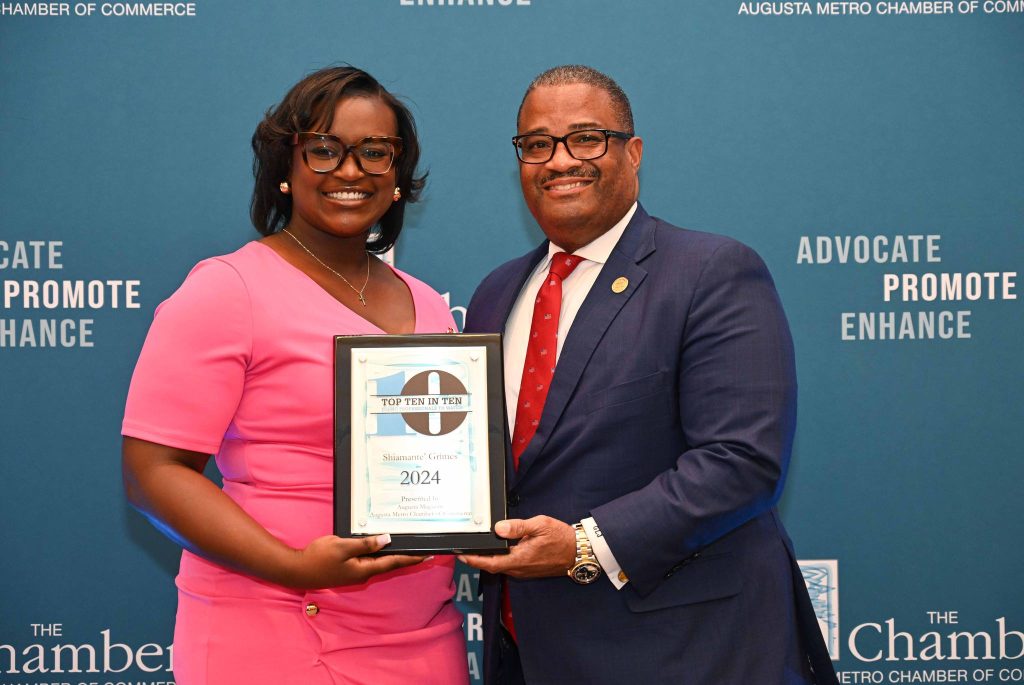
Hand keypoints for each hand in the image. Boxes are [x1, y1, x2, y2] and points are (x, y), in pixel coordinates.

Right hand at [284, 534, 426, 588]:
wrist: (297, 570)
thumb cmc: (318, 558)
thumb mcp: (342, 547)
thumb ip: (365, 544)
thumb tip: (387, 540)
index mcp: (365, 569)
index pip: (394, 562)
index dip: (412, 558)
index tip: (429, 555)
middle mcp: (363, 572)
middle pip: (391, 563)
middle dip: (408, 557)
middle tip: (425, 550)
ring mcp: (356, 571)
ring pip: (381, 561)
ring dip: (395, 554)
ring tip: (410, 547)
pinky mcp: (349, 567)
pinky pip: (370, 559)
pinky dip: (381, 553)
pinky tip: (384, 546)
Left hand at [459, 516, 575, 578]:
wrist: (578, 552)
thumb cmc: (561, 538)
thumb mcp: (540, 525)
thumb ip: (518, 527)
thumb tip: (499, 528)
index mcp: (520, 558)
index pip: (490, 562)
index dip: (474, 560)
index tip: (461, 555)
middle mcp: (519, 569)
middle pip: (492, 565)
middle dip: (477, 558)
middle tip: (465, 548)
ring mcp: (523, 571)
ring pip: (500, 566)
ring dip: (488, 559)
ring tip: (477, 548)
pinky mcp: (528, 570)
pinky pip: (509, 566)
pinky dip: (500, 558)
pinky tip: (498, 549)